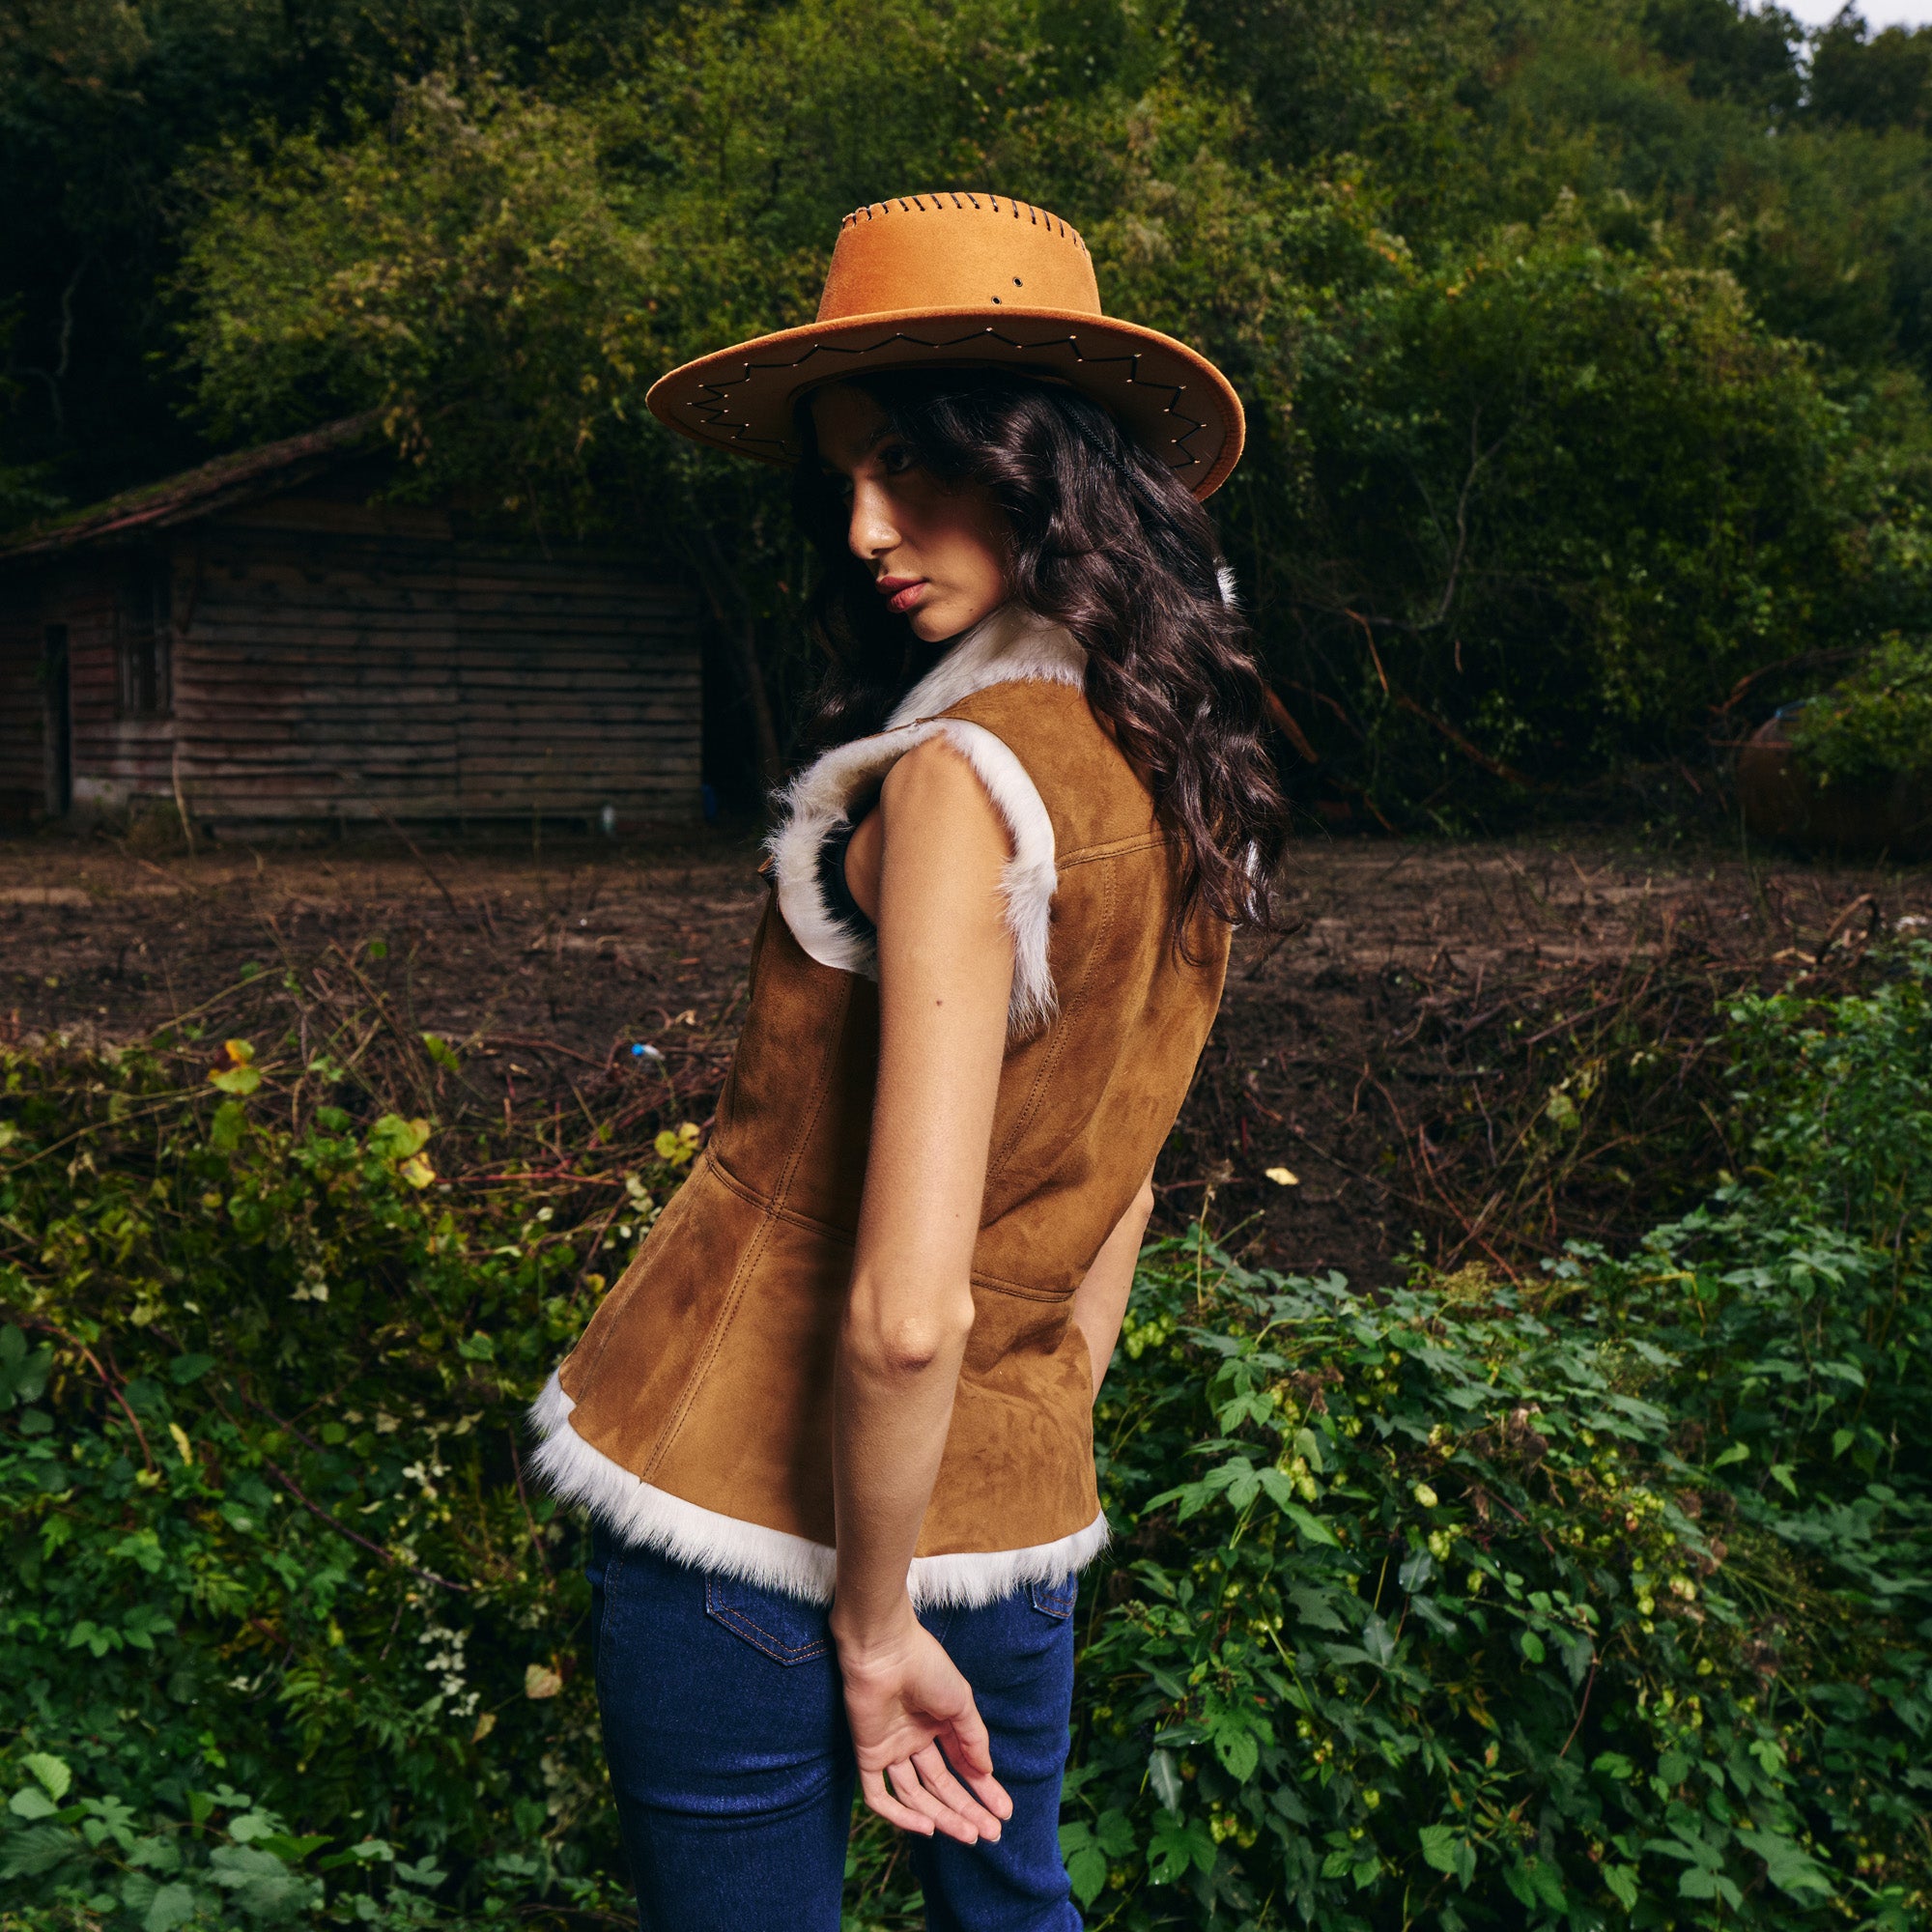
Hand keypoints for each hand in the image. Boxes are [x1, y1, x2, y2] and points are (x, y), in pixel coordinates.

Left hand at [833, 1599, 1012, 1843]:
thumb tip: (987, 1772)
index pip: (962, 1765)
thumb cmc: (926, 1667)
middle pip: (941, 1785)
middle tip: (991, 1834)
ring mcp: (891, 1749)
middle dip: (966, 1810)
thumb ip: (973, 1740)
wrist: (885, 1650)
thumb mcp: (960, 1703)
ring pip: (916, 1795)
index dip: (983, 1789)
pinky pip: (880, 1795)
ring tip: (969, 1835)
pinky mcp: (868, 1755)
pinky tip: (928, 1828)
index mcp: (937, 1723)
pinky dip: (901, 1816)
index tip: (1004, 1812)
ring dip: (942, 1816)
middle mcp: (915, 1739)